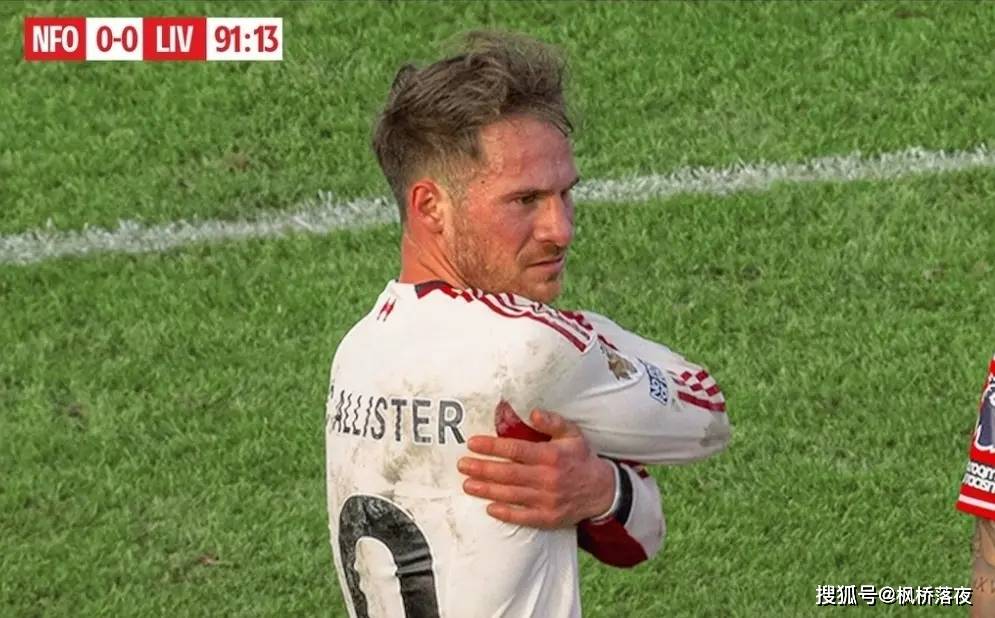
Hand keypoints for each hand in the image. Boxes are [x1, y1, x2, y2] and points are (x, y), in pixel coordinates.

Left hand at [457, 408, 615, 528]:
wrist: (602, 490)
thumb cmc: (581, 458)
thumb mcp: (572, 433)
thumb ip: (552, 421)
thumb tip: (533, 413)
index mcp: (551, 455)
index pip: (516, 449)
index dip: (492, 446)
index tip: (473, 443)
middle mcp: (548, 478)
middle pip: (508, 473)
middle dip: (483, 468)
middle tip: (462, 465)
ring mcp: (548, 500)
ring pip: (511, 495)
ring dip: (487, 490)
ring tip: (468, 484)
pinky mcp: (548, 518)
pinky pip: (523, 517)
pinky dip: (506, 513)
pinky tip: (489, 508)